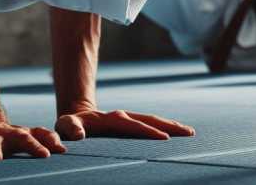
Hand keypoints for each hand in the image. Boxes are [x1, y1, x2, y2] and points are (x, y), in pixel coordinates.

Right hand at [0, 120, 66, 160]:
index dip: (47, 143)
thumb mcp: (28, 136)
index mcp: (22, 134)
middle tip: (41, 156)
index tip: (57, 152)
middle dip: (31, 146)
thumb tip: (65, 150)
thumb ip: (44, 140)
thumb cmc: (13, 137)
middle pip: (22, 137)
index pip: (38, 136)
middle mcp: (7, 134)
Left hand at [55, 109, 194, 140]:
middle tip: (188, 132)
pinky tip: (177, 133)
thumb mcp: (65, 126)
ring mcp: (128, 119)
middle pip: (149, 120)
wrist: (75, 118)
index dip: (148, 132)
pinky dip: (165, 127)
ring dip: (171, 125)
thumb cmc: (70, 126)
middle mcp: (123, 117)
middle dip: (169, 126)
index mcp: (111, 119)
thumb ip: (69, 127)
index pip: (133, 126)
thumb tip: (78, 134)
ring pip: (153, 120)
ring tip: (190, 132)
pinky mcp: (131, 124)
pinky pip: (151, 124)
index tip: (165, 138)